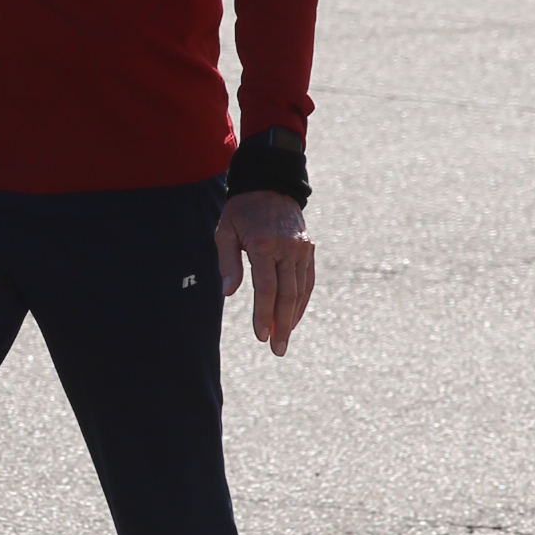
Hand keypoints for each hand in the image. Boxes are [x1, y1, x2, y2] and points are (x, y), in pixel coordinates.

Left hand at [215, 191, 314, 358]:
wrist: (270, 185)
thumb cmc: (241, 211)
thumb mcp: (225, 231)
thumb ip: (227, 263)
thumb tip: (228, 293)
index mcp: (263, 244)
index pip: (266, 288)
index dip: (264, 314)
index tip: (260, 335)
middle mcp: (287, 248)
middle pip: (287, 294)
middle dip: (282, 325)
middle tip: (277, 349)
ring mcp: (301, 249)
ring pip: (300, 290)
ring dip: (293, 318)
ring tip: (283, 340)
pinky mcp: (309, 249)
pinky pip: (308, 281)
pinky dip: (302, 302)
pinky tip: (293, 318)